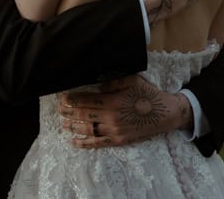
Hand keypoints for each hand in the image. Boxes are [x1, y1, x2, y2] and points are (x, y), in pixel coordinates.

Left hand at [58, 75, 191, 148]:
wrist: (165, 114)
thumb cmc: (148, 94)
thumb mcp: (132, 80)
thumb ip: (113, 82)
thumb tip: (97, 85)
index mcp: (113, 101)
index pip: (87, 100)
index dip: (73, 100)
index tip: (63, 98)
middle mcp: (111, 117)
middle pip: (84, 115)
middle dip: (69, 112)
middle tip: (58, 109)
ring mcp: (114, 130)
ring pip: (88, 129)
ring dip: (73, 127)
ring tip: (63, 124)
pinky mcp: (118, 140)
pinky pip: (98, 142)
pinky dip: (84, 143)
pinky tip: (74, 141)